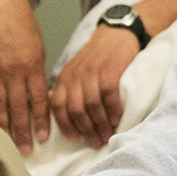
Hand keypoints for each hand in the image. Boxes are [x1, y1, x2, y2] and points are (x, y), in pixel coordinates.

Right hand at [0, 0, 49, 154]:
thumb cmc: (23, 27)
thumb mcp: (40, 49)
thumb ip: (38, 74)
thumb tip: (40, 99)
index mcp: (32, 66)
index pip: (38, 100)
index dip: (40, 121)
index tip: (43, 138)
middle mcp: (12, 72)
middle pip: (17, 108)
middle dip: (22, 132)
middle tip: (25, 151)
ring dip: (3, 128)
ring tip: (7, 145)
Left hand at [49, 25, 139, 147]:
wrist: (118, 33)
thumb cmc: (100, 54)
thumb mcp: (78, 69)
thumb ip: (72, 88)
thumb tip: (71, 115)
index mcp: (65, 77)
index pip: (58, 105)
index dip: (65, 125)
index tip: (75, 138)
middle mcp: (76, 75)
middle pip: (75, 109)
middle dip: (85, 129)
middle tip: (95, 142)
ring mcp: (93, 72)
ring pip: (91, 105)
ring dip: (100, 124)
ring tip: (107, 136)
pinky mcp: (111, 70)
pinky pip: (109, 96)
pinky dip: (113, 111)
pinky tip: (118, 121)